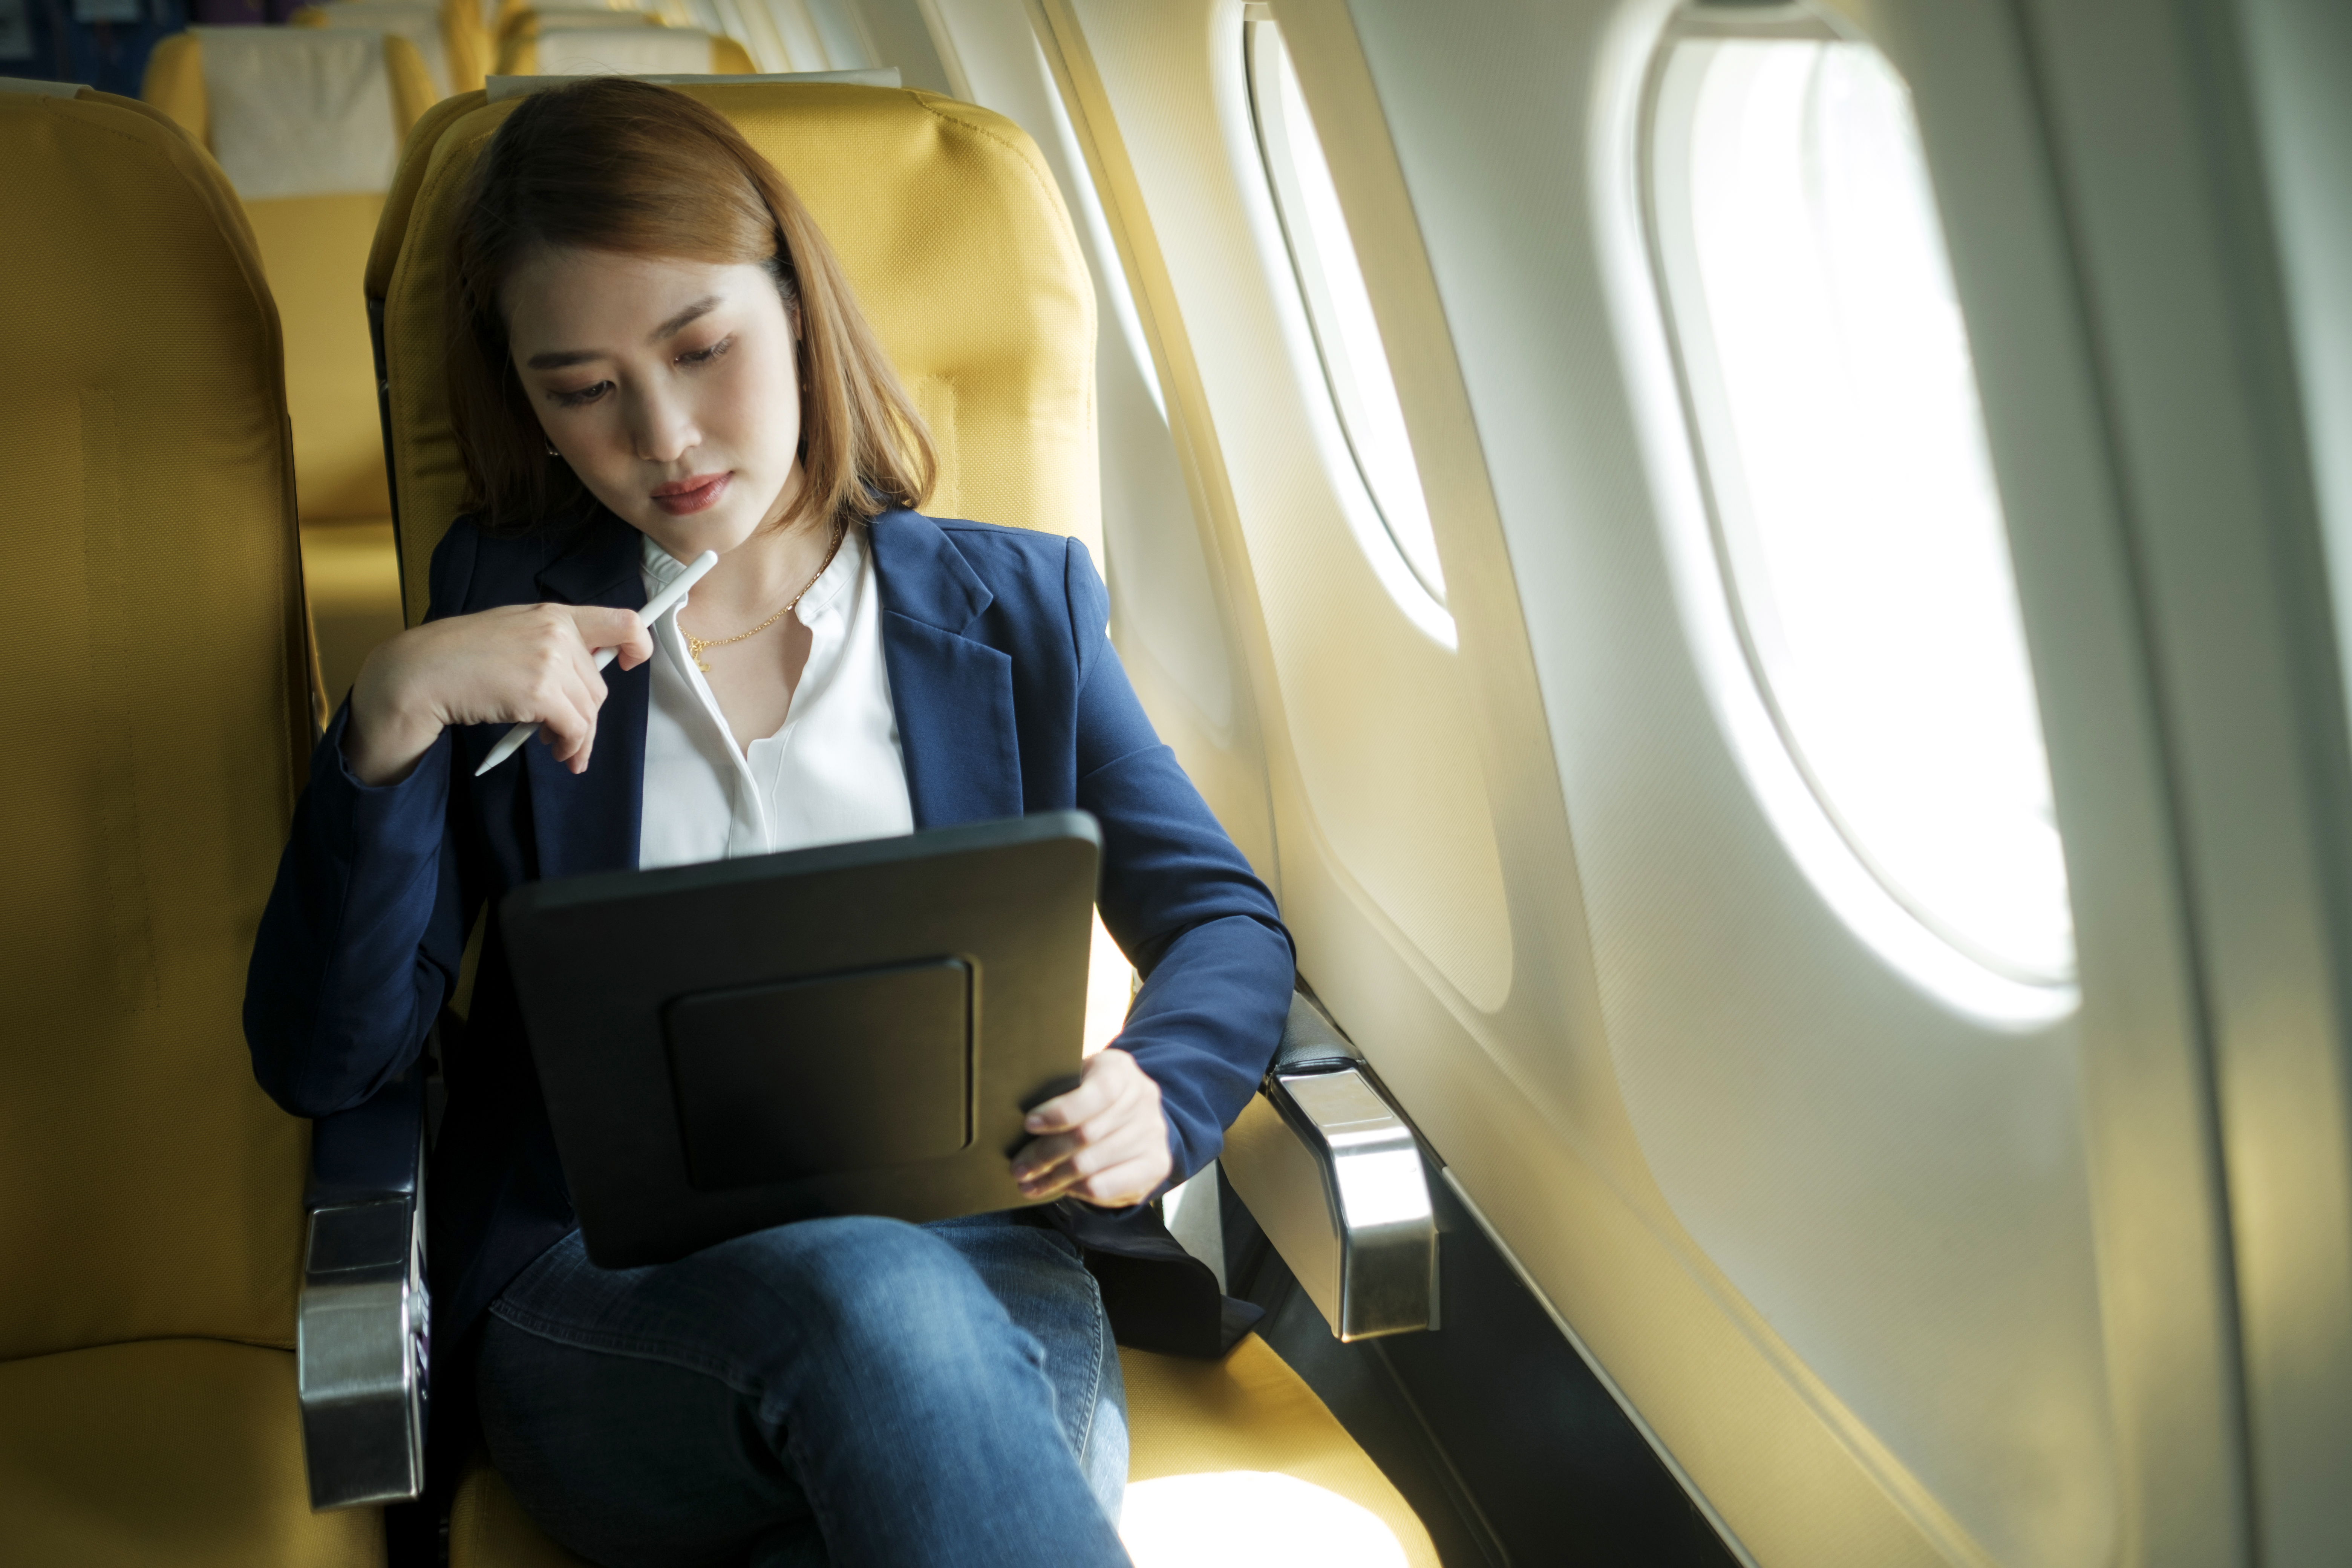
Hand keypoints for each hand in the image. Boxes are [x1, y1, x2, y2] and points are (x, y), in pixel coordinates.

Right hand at [345, 603, 653, 785]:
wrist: (422, 672)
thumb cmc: (462, 656)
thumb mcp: (514, 631)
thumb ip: (552, 643)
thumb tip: (586, 674)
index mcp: (554, 614)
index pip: (621, 621)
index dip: (638, 644)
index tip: (630, 663)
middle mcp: (557, 633)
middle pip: (598, 684)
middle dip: (587, 714)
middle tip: (569, 733)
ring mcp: (549, 661)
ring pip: (590, 711)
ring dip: (579, 737)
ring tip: (562, 748)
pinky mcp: (539, 692)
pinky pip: (575, 728)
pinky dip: (571, 746)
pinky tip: (557, 751)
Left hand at [1010, 1048, 1171, 1207]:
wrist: (1137, 1116)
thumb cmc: (1091, 1097)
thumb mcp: (1078, 1081)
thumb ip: (1057, 1092)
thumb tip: (1022, 1123)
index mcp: (1120, 1070)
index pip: (1096, 1093)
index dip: (1060, 1112)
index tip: (1029, 1124)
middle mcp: (1143, 1099)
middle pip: (1087, 1134)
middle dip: (1044, 1154)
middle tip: (1019, 1167)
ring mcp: (1153, 1133)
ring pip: (1091, 1165)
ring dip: (1053, 1178)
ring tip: (1029, 1183)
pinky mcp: (1156, 1165)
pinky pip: (1106, 1186)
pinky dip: (1076, 1190)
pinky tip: (1060, 1188)